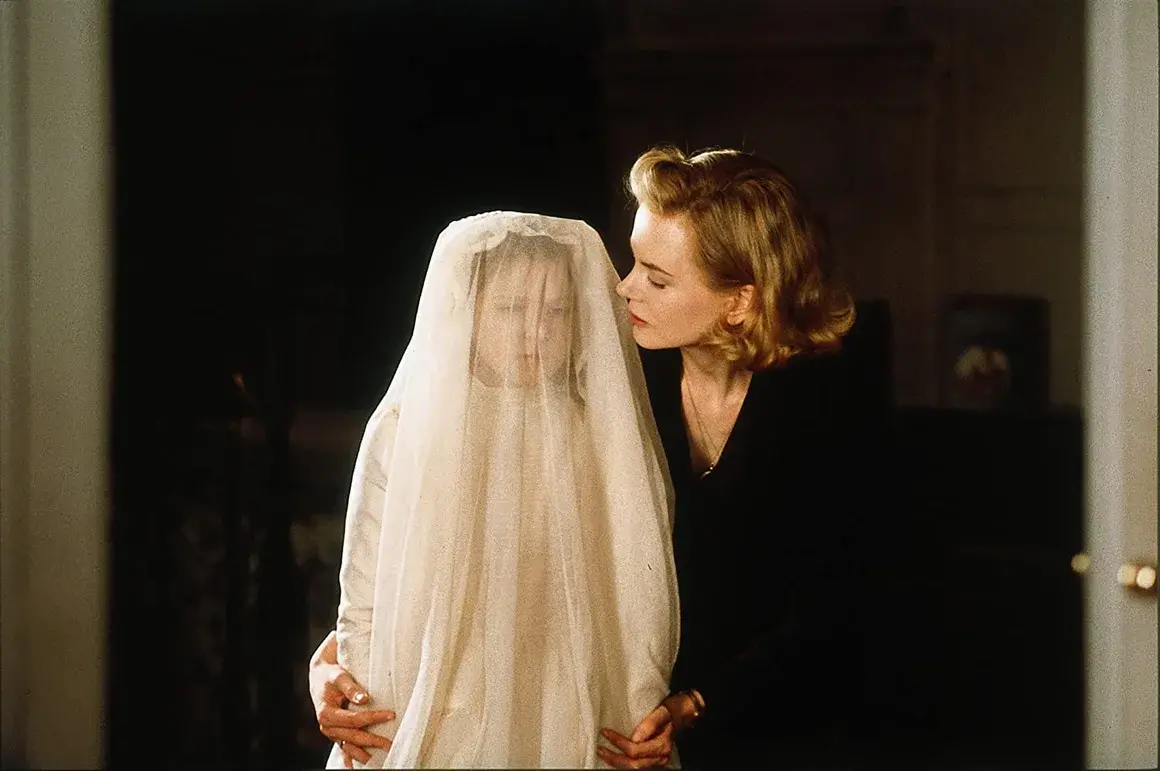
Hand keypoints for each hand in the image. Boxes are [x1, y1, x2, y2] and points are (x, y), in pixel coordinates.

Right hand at [309, 630, 395, 766]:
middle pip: (353, 736)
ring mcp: (332, 731)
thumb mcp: (338, 676)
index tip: (391, 714)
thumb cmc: (329, 675)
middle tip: (391, 744)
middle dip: (372, 741)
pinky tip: (354, 766)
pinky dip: (349, 757)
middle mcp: (327, 726)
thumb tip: (364, 699)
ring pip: (349, 745)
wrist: (319, 676)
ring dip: (363, 753)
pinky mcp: (336, 732)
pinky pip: (343, 747)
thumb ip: (350, 687)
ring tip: (380, 758)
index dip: (373, 717)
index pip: (354, 719)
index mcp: (326, 713)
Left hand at [597, 692, 695, 768]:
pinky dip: (624, 762)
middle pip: (634, 764)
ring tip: (603, 753)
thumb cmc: (674, 708)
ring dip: (617, 762)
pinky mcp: (655, 758)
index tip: (605, 732)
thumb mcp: (663, 711)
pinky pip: (638, 764)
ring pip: (635, 768)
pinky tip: (614, 756)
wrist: (686, 712)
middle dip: (615, 758)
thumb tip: (635, 737)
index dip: (619, 743)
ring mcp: (659, 759)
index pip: (636, 749)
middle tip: (600, 748)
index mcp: (663, 744)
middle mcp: (661, 755)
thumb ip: (650, 724)